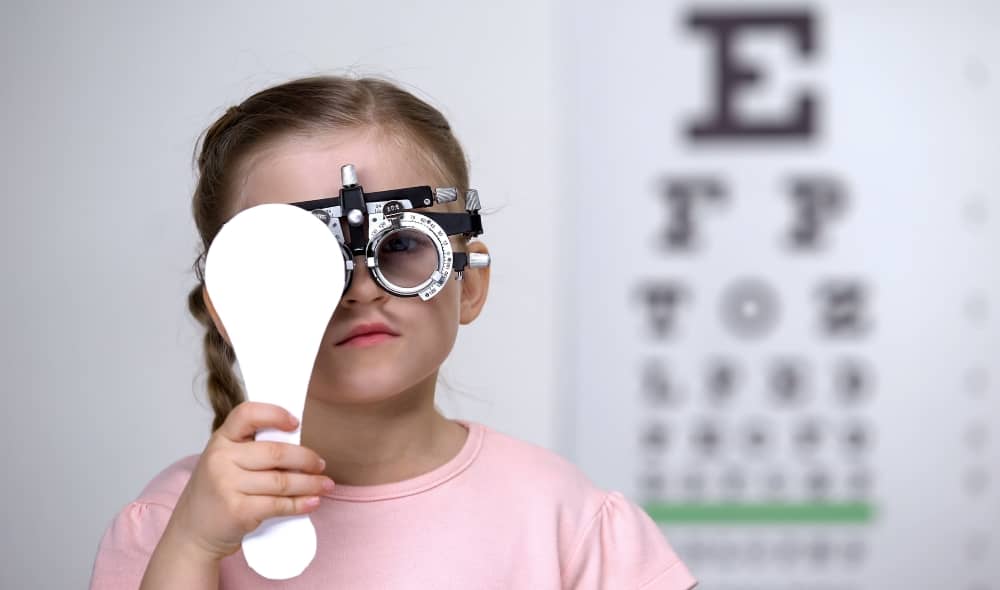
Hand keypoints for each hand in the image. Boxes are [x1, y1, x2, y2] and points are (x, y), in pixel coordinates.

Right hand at [163, 401, 332, 561]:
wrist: (192, 532)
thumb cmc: (216, 492)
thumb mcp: (225, 461)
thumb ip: (252, 449)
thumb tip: (299, 446)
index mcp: (220, 439)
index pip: (247, 414)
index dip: (275, 414)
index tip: (295, 423)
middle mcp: (221, 459)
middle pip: (276, 452)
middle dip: (306, 459)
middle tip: (320, 464)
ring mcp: (227, 485)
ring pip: (282, 481)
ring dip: (310, 483)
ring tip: (325, 484)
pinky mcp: (238, 510)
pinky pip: (278, 504)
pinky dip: (300, 504)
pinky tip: (312, 502)